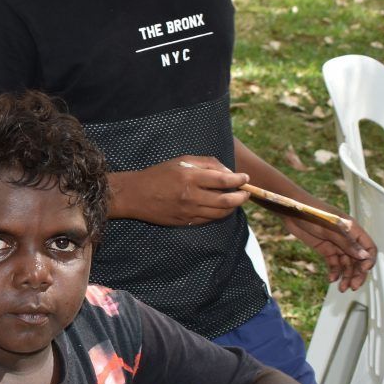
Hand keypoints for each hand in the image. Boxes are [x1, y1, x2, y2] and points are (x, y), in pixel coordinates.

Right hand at [115, 156, 249, 226]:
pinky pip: (209, 220)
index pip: (223, 179)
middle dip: (241, 197)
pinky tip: (221, 207)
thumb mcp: (182, 161)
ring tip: (237, 200)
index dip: (238, 179)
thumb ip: (206, 163)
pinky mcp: (185, 222)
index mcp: (190, 177)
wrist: (136, 195)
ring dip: (233, 207)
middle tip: (246, 193)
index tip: (245, 178)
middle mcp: (191, 196)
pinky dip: (219, 214)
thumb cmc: (159, 174)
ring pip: (220, 213)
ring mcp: (189, 211)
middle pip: (226, 200)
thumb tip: (228, 172)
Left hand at [283, 208, 374, 291]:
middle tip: (352, 286)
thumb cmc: (312, 212)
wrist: (291, 210)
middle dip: (357, 273)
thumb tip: (364, 256)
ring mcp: (336, 244)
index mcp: (353, 230)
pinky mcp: (325, 248)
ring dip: (345, 275)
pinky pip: (333, 262)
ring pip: (346, 263)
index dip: (368, 260)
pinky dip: (334, 271)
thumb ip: (347, 243)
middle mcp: (347, 238)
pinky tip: (332, 279)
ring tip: (342, 288)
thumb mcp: (331, 228)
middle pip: (358, 259)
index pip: (369, 248)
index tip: (364, 270)